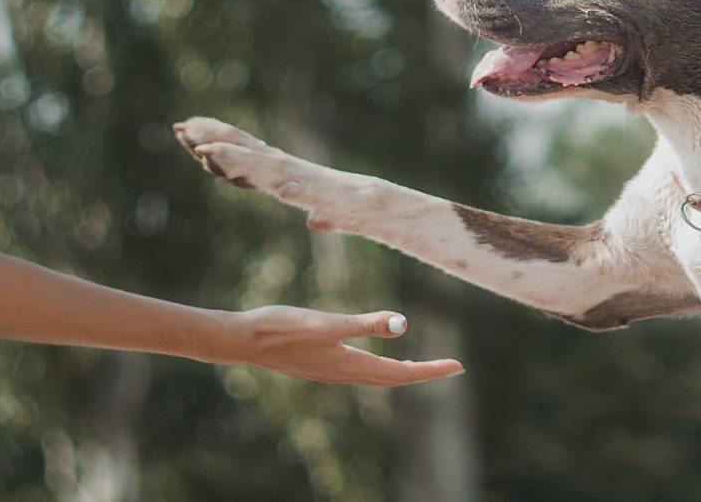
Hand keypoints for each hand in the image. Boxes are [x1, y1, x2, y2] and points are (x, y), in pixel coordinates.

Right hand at [234, 305, 463, 386]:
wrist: (242, 340)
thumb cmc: (282, 328)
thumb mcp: (327, 322)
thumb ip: (365, 323)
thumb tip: (402, 325)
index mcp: (351, 364)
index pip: (401, 373)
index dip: (431, 371)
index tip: (458, 367)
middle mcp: (344, 373)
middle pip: (393, 378)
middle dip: (424, 373)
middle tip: (452, 368)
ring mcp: (331, 370)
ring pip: (377, 377)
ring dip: (402, 372)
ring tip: (422, 367)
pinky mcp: (320, 364)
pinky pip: (361, 371)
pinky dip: (380, 368)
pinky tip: (378, 361)